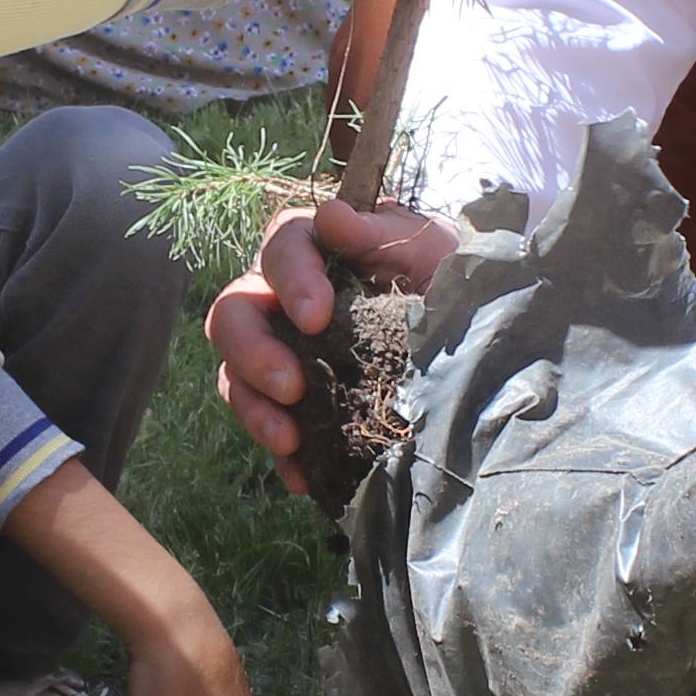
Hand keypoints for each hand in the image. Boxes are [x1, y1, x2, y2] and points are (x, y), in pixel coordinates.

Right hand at [207, 197, 451, 492]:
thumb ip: (377, 232)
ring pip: (234, 375)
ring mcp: (276, 351)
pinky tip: (302, 477)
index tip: (316, 316)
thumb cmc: (436, 268)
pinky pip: (267, 427)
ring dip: (255, 409)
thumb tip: (332, 218)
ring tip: (289, 440)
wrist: (462, 321)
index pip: (279, 249)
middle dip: (254, 353)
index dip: (290, 281)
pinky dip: (281, 457)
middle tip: (292, 386)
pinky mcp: (290, 400)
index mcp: (306, 247)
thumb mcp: (420, 244)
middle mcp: (275, 297)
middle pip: (233, 315)